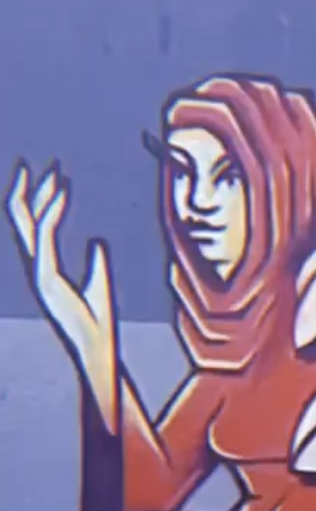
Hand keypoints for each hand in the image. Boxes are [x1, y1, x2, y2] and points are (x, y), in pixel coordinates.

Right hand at [7, 164, 114, 379]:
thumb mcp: (99, 281)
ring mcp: (39, 271)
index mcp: (45, 269)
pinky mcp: (47, 276)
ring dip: (41, 195)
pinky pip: (45, 235)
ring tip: (54, 173)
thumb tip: (97, 241)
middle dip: (24, 191)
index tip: (49, 178)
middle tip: (27, 163)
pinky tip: (62, 191)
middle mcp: (37, 267)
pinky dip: (52, 210)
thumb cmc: (98, 321)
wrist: (97, 347)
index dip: (36, 201)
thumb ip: (95, 261)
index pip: (32, 228)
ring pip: (30, 223)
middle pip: (22, 221)